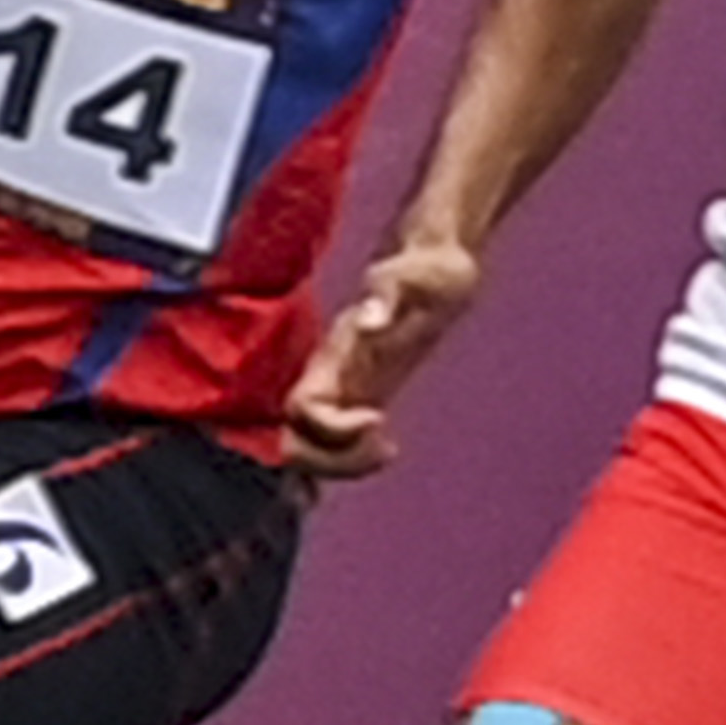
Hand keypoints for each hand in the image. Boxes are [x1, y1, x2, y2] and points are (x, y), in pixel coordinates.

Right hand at [288, 235, 480, 478]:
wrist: (431, 261)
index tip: (379, 419)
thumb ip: (387, 295)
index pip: (303, 410)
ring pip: (308, 445)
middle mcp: (329, 374)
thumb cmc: (426, 268)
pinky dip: (350, 457)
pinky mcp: (356, 390)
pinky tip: (386, 449)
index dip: (334, 429)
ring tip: (385, 450)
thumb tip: (368, 321)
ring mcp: (340, 385)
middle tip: (383, 447)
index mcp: (337, 351)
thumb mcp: (414, 276)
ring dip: (342, 463)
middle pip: (294, 439)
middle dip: (333, 460)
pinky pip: (332, 439)